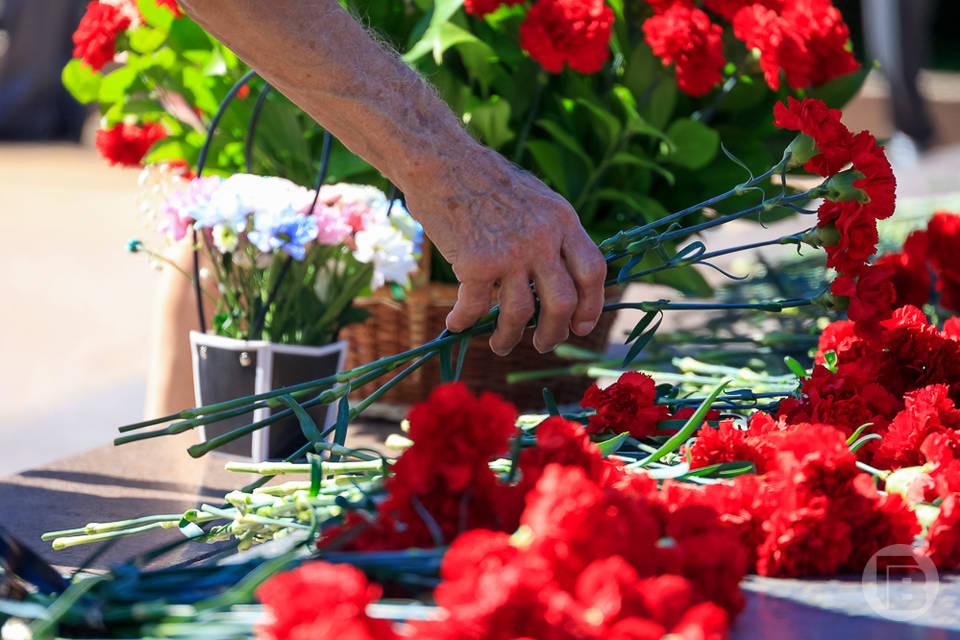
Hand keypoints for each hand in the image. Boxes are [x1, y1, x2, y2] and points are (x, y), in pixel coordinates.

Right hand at [404, 143, 606, 355]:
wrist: (441, 160)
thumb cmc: (483, 179)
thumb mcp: (536, 198)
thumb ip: (552, 232)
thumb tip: (559, 277)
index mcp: (562, 220)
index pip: (592, 271)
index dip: (591, 305)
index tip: (581, 325)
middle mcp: (542, 238)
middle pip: (562, 302)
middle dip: (554, 332)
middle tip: (544, 344)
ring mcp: (510, 252)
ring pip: (520, 314)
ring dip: (508, 337)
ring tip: (500, 345)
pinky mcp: (475, 262)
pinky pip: (473, 307)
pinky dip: (463, 321)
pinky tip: (456, 324)